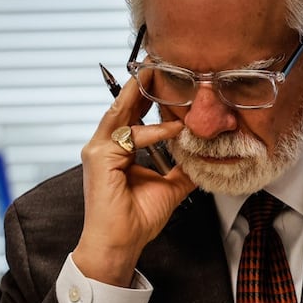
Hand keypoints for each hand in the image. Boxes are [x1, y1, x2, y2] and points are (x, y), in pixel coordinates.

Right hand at [74, 76, 193, 285]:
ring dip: (141, 93)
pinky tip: (175, 129)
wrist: (121, 243)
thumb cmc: (137, 218)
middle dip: (139, 83)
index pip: (131, 114)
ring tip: (158, 74)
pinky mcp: (99, 158)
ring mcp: (98, 150)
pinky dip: (154, 132)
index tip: (164, 77)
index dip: (146, 94)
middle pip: (122, 106)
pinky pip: (130, 137)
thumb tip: (203, 158)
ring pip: (122, 114)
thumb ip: (182, 169)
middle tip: (157, 60)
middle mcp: (104, 145)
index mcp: (116, 149)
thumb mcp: (169, 187)